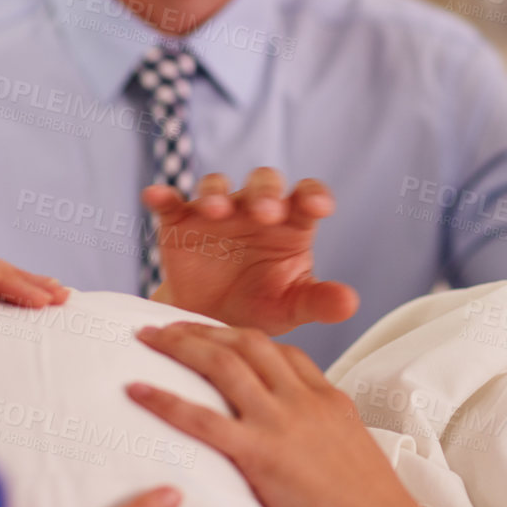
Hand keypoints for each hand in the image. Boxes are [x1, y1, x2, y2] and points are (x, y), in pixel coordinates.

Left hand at [126, 324, 413, 506]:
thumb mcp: (354, 454)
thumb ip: (326, 438)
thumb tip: (308, 448)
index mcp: (328, 399)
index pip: (283, 353)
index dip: (244, 339)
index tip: (216, 337)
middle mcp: (303, 400)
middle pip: (248, 345)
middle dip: (205, 330)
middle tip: (169, 327)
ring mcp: (282, 422)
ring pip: (223, 366)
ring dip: (180, 346)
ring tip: (147, 339)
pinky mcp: (261, 453)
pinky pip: (202, 418)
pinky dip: (165, 400)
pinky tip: (137, 392)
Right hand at [143, 169, 358, 334]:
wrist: (211, 323)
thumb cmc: (261, 306)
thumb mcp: (291, 307)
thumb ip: (319, 301)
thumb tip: (351, 303)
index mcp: (291, 224)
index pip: (308, 197)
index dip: (314, 195)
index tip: (319, 206)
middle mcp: (255, 210)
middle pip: (264, 183)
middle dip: (265, 193)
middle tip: (266, 213)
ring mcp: (217, 213)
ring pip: (218, 187)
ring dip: (217, 194)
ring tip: (216, 211)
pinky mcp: (180, 222)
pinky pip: (171, 202)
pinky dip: (163, 196)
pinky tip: (156, 197)